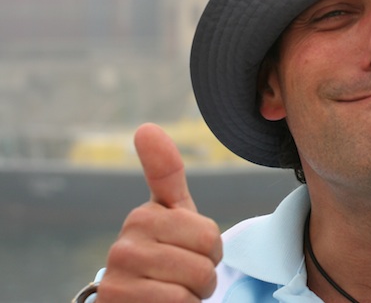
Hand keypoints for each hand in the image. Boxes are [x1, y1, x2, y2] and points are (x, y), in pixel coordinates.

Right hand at [97, 123, 222, 301]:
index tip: (190, 251)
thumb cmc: (162, 254)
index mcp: (143, 216)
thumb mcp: (171, 214)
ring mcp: (119, 275)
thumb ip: (166, 172)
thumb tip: (145, 127)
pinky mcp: (117, 302)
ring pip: (194, 284)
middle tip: (183, 277)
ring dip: (194, 295)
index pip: (208, 234)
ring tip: (173, 292)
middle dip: (205, 273)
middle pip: (205, 258)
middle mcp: (125, 243)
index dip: (211, 250)